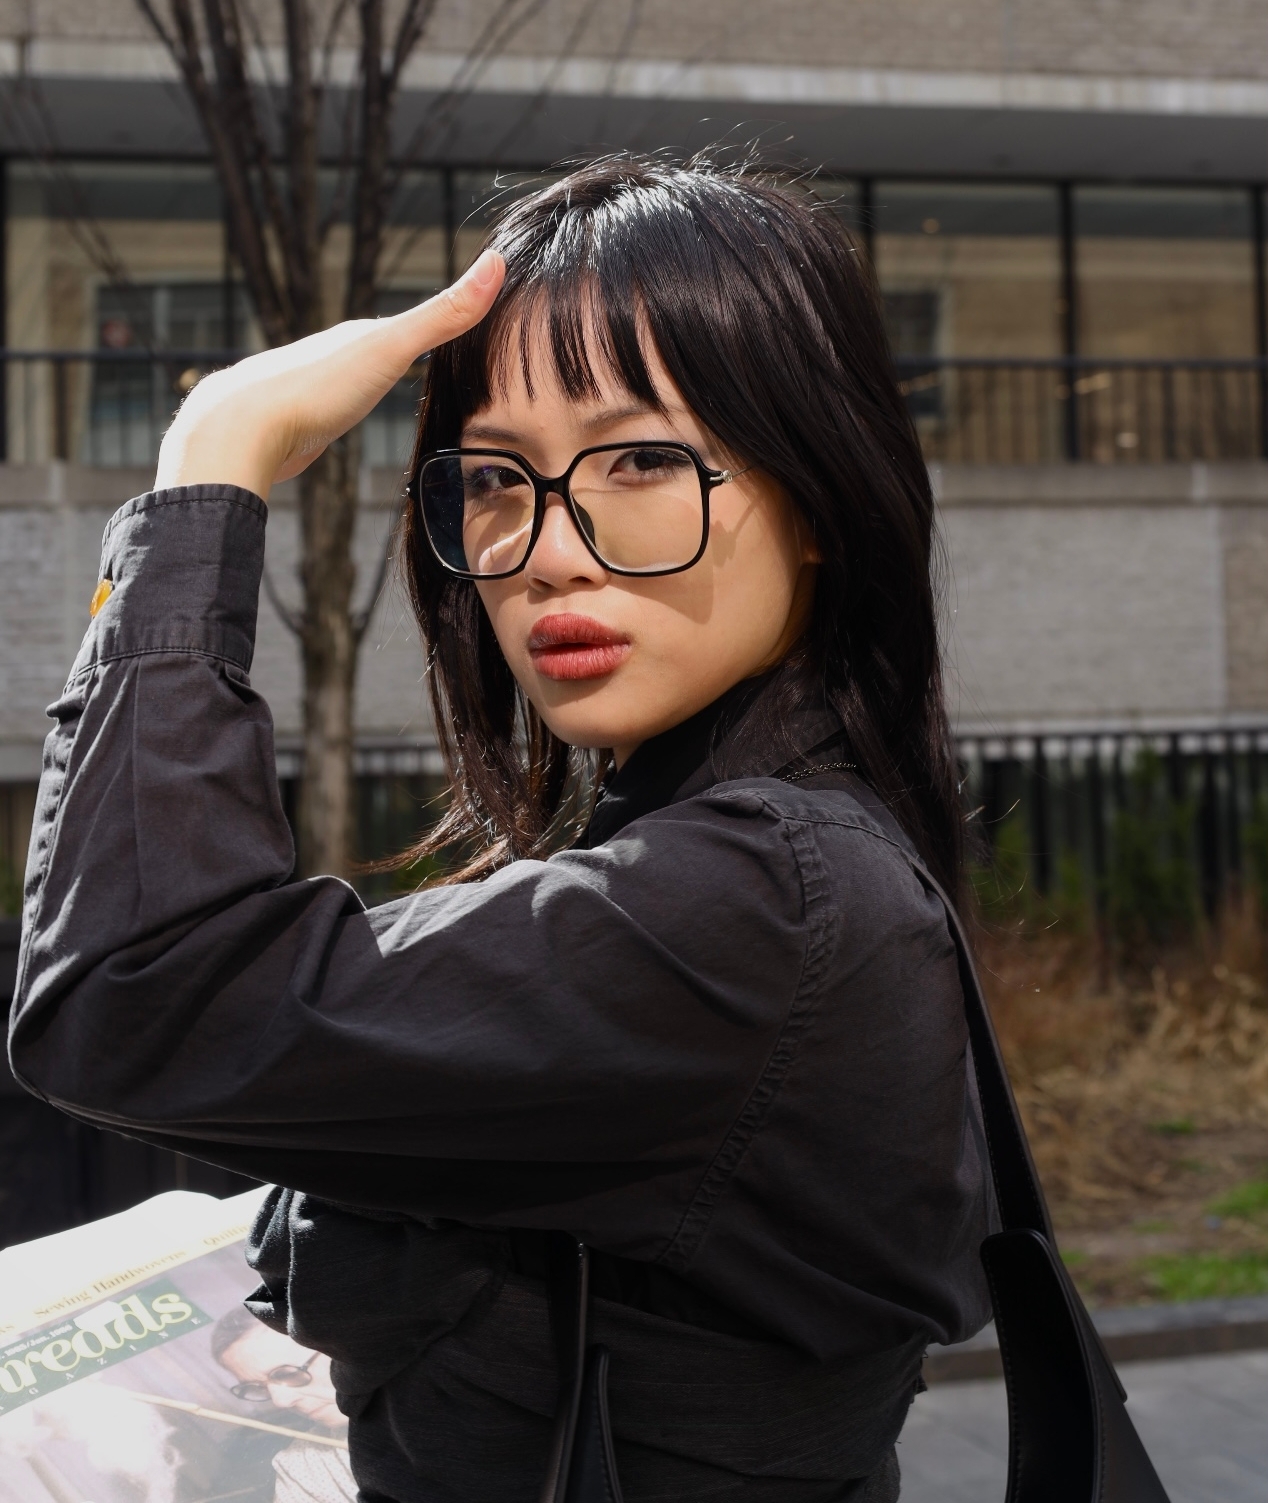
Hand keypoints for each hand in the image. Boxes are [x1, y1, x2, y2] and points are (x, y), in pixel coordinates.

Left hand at [154, 249, 505, 499]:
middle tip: (425, 355)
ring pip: (343, 380)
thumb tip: (495, 264)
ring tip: (381, 389)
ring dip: (362, 382)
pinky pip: (321, 413)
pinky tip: (332, 424)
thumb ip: (441, 316)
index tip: (459, 322)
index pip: (405, 326)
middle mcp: (327, 355)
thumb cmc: (315, 390)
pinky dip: (335, 413)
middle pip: (372, 350)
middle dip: (396, 352)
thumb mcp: (390, 350)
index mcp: (354, 336)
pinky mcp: (290, 425)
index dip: (435, 325)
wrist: (239, 432)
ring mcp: (306, 389)